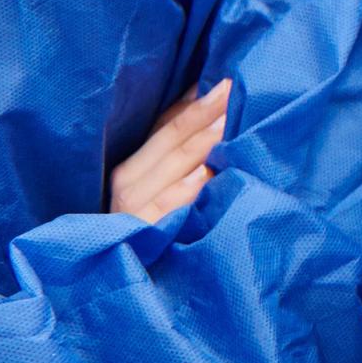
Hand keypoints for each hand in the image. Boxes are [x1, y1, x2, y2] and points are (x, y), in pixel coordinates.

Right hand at [108, 80, 229, 222]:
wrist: (124, 284)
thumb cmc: (148, 227)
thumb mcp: (158, 182)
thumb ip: (176, 146)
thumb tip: (209, 98)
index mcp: (131, 165)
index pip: (166, 125)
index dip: (196, 101)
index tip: (226, 78)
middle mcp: (127, 183)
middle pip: (171, 139)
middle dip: (206, 113)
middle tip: (237, 88)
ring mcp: (133, 210)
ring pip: (171, 167)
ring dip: (202, 143)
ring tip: (230, 120)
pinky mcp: (142, 234)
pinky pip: (166, 207)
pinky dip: (185, 189)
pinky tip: (206, 172)